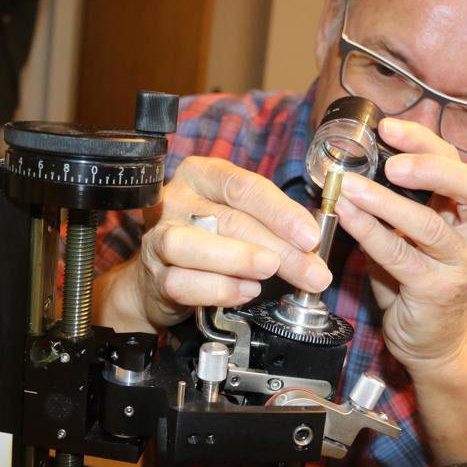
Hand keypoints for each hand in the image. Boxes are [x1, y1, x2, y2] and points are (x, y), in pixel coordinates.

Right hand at [98, 156, 331, 331]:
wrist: (161, 277)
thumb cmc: (210, 239)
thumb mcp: (242, 218)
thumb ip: (273, 226)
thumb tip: (312, 247)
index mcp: (202, 175)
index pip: (244, 187)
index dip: (281, 212)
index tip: (311, 236)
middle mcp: (177, 200)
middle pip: (228, 220)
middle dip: (278, 247)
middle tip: (311, 270)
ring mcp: (159, 237)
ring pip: (192, 245)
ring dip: (239, 260)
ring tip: (270, 272)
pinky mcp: (154, 275)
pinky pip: (182, 282)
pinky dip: (218, 288)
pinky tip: (246, 291)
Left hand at [334, 118, 466, 376]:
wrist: (431, 343)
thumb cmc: (418, 281)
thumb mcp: (414, 234)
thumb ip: (400, 201)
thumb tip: (357, 161)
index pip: (462, 166)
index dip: (426, 143)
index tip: (389, 127)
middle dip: (430, 165)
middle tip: (390, 158)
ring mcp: (464, 266)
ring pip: (429, 225)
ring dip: (384, 201)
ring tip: (350, 186)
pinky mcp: (438, 291)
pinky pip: (400, 256)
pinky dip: (370, 232)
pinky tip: (346, 217)